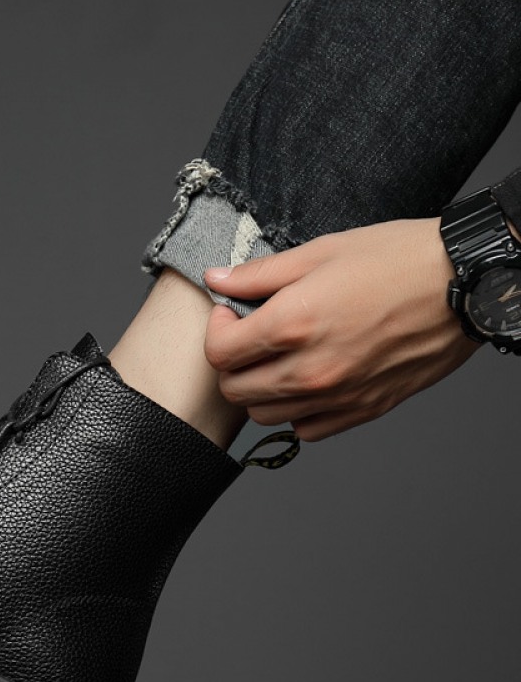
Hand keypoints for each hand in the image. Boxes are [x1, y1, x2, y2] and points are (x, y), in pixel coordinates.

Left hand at [202, 217, 480, 441]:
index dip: (216, 330)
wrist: (464, 283)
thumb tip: (217, 279)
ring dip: (259, 389)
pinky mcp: (364, 409)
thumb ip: (259, 275)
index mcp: (293, 324)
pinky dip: (297, 410)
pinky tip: (307, 380)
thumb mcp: (320, 252)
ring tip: (277, 358)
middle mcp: (310, 369)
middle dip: (232, 362)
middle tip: (250, 336)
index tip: (231, 314)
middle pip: (235, 390)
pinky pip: (306, 429)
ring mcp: (337, 395)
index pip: (219, 353)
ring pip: (264, 414)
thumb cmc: (398, 259)